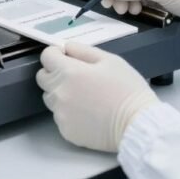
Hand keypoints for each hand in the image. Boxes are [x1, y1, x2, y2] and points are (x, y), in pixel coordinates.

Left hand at [36, 42, 158, 151]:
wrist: (136, 124)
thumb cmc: (127, 90)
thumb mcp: (111, 60)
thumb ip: (84, 51)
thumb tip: (67, 47)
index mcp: (69, 72)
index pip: (46, 57)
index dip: (56, 54)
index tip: (66, 57)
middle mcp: (60, 93)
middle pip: (43, 78)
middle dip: (55, 73)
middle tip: (77, 77)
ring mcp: (61, 114)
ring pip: (50, 98)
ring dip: (61, 93)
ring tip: (85, 96)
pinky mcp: (66, 131)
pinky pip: (60, 116)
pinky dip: (69, 112)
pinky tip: (88, 112)